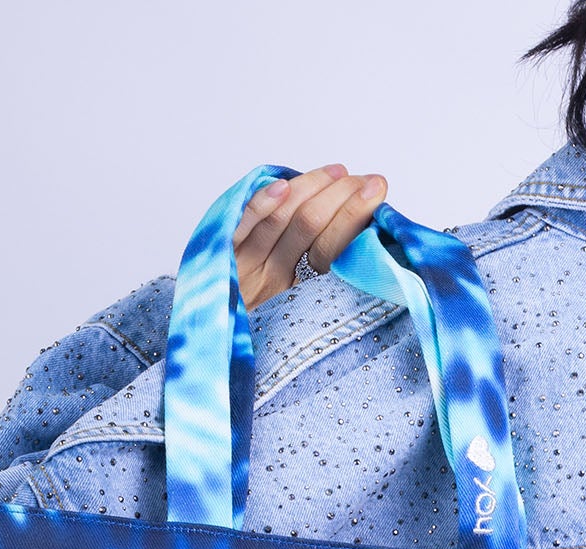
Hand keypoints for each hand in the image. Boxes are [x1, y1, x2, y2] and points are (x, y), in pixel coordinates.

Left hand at [232, 163, 387, 310]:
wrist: (208, 338)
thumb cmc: (259, 317)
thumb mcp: (297, 303)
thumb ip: (326, 266)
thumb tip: (365, 224)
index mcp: (298, 295)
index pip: (331, 251)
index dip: (354, 216)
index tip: (377, 189)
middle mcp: (272, 280)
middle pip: (308, 228)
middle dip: (341, 196)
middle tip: (367, 180)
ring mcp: (245, 265)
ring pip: (282, 219)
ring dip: (312, 187)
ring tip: (338, 173)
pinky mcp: (220, 251)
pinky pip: (241, 225)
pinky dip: (262, 204)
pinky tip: (283, 185)